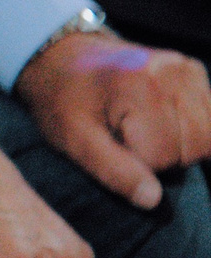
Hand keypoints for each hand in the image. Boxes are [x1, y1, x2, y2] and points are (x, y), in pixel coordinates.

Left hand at [17, 30, 210, 209]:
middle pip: (196, 147)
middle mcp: (171, 74)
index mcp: (141, 89)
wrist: (61, 58)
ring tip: (143, 128)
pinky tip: (160, 118)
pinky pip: (209, 116)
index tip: (113, 145)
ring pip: (208, 135)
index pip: (165, 158)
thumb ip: (113, 170)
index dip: (140, 165)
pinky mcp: (193, 70)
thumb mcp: (74, 140)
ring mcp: (186, 69)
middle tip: (128, 136)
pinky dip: (190, 126)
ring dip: (181, 143)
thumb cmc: (63, 101)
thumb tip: (153, 199)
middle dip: (165, 155)